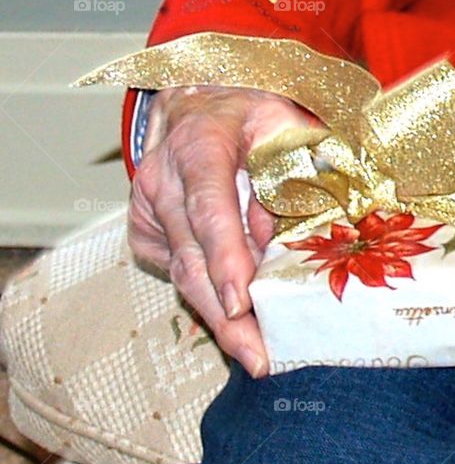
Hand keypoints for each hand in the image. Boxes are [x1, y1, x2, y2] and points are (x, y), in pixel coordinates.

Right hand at [128, 85, 313, 375]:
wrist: (202, 106)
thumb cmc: (254, 119)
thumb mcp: (289, 127)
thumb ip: (300, 172)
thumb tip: (299, 235)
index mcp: (199, 143)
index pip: (210, 206)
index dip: (225, 257)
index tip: (240, 303)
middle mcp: (163, 178)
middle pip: (193, 256)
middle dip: (226, 315)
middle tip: (258, 357)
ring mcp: (147, 208)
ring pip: (183, 274)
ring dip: (220, 320)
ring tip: (254, 357)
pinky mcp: (145, 232)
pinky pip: (179, 274)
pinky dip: (210, 299)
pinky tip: (241, 324)